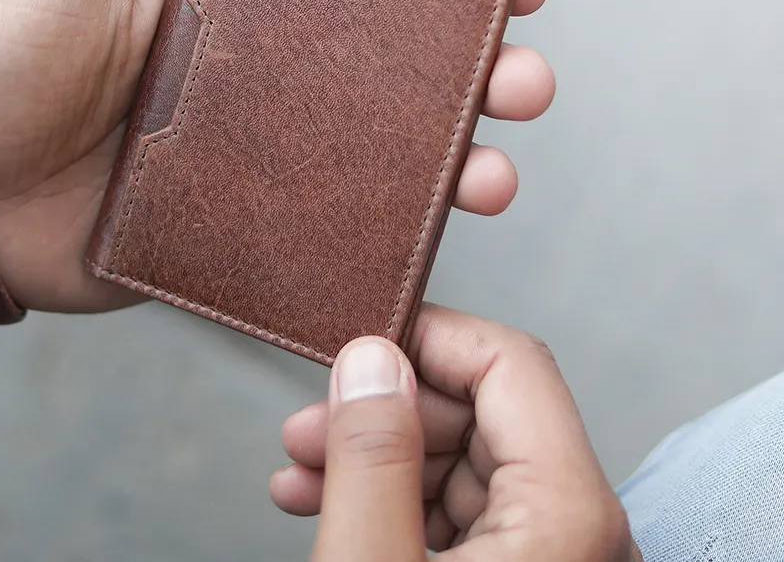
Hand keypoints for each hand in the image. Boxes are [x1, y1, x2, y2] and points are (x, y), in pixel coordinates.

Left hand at [0, 0, 553, 312]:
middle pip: (395, 74)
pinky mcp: (237, 227)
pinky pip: (322, 235)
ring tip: (490, 179)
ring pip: (376, 159)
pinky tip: (418, 251)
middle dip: (479, 80)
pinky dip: (376, 244)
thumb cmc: (1, 41)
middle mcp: (264, 73)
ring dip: (448, 167)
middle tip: (529, 90)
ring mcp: (256, 154)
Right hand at [273, 306, 641, 560]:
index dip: (428, 338)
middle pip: (481, 412)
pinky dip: (392, 502)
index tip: (359, 343)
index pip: (511, 363)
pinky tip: (326, 502)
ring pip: (462, 463)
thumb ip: (373, 460)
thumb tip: (370, 360)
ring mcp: (553, 557)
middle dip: (385, 407)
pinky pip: (459, 515)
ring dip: (376, 456)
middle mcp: (578, 529)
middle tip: (309, 420)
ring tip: (300, 470)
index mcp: (569, 514)